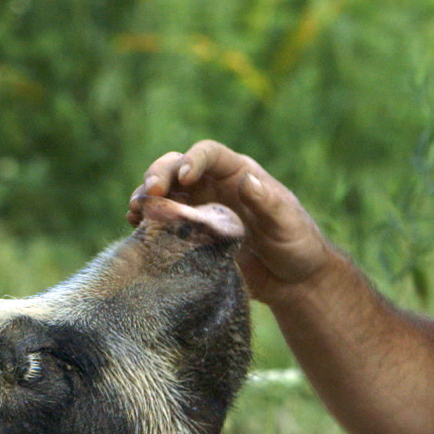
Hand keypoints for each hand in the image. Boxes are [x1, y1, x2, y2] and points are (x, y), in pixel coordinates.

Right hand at [128, 140, 331, 301]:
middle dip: (158, 175)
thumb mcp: (287, 222)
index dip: (193, 159)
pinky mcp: (191, 235)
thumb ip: (267, 203)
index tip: (184, 177)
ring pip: (165, 193)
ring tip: (135, 212)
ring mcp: (200, 209)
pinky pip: (164, 223)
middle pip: (177, 167)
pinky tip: (137, 229)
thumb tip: (247, 180)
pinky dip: (148, 222)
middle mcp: (214, 186)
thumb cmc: (297, 244)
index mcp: (238, 173)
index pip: (209, 153)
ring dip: (146, 198)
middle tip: (150, 194)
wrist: (293, 280)